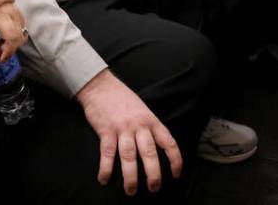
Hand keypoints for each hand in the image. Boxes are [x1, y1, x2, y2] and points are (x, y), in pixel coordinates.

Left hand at [0, 2, 26, 63]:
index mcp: (0, 14)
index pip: (13, 36)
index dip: (9, 50)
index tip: (2, 58)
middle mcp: (9, 8)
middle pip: (19, 33)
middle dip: (12, 47)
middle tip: (2, 54)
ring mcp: (13, 6)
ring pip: (23, 28)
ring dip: (16, 39)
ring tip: (3, 44)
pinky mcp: (14, 6)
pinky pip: (22, 21)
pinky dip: (18, 31)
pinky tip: (7, 34)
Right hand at [77, 70, 181, 194]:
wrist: (101, 87)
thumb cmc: (123, 100)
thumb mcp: (143, 110)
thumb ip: (150, 127)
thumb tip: (158, 147)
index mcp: (151, 121)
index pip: (168, 142)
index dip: (175, 160)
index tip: (176, 174)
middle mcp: (139, 126)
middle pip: (149, 153)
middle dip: (153, 173)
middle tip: (154, 188)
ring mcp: (122, 128)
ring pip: (129, 156)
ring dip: (130, 176)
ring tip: (131, 190)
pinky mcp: (105, 131)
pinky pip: (107, 153)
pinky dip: (106, 168)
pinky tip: (105, 179)